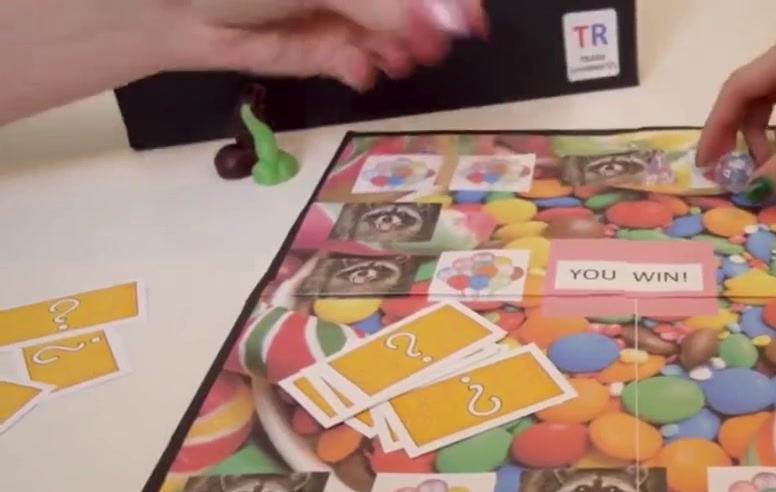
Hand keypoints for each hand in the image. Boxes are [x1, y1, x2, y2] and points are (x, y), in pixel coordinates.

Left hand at [173, 0, 488, 89]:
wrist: (174, 6)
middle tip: (430, 49)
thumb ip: (386, 3)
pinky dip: (364, 67)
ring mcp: (339, 13)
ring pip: (390, 36)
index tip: (470, 22)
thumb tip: (452, 20)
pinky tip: (358, 69)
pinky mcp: (321, 48)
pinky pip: (359, 61)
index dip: (448, 0)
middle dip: (424, 27)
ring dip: (399, 51)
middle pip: (409, 7)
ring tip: (394, 61)